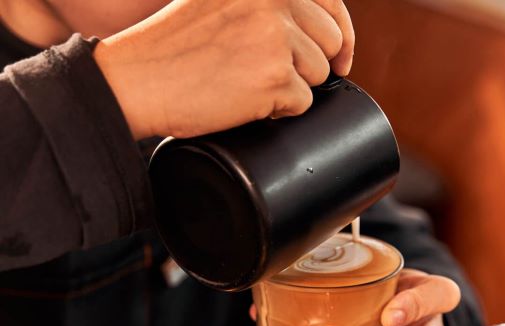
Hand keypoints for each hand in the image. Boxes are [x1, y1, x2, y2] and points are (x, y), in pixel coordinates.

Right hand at [93, 0, 353, 139]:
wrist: (136, 80)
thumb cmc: (173, 47)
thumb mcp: (220, 1)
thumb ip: (264, 4)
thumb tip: (319, 26)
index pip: (331, 3)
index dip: (341, 34)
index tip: (341, 56)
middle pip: (331, 42)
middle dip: (311, 65)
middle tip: (273, 74)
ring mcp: (276, 37)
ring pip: (319, 75)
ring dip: (291, 87)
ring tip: (248, 84)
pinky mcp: (274, 77)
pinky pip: (302, 103)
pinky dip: (278, 110)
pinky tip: (245, 101)